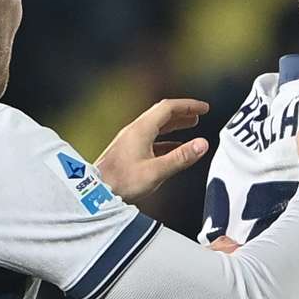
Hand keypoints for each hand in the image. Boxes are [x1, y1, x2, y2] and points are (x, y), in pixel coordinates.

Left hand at [94, 98, 209, 202]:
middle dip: (183, 112)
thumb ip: (181, 157)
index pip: (169, 108)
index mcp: (142, 129)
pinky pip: (152, 138)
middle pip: (162, 114)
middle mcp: (135, 131)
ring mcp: (130, 140)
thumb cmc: (122, 182)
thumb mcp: (156, 171)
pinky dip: (167, 138)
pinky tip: (174, 148)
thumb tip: (203, 144)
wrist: (94, 192)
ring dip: (175, 124)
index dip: (188, 106)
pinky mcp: (128, 151)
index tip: (204, 108)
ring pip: (157, 125)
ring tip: (191, 125)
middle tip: (200, 114)